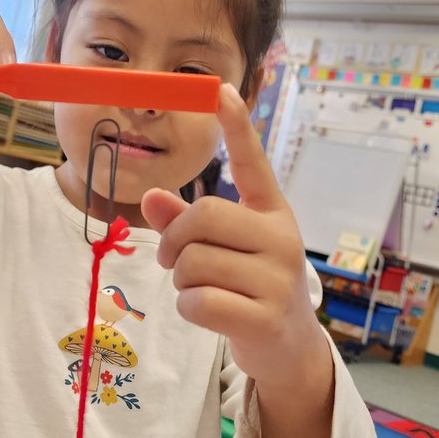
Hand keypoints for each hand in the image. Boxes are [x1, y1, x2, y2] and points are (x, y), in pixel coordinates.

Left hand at [141, 83, 327, 390]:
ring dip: (180, 279)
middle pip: (202, 217)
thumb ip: (185, 222)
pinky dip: (188, 308)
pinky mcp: (264, 317)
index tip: (219, 89)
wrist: (289, 348)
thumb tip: (150, 195)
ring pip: (193, 262)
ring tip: (199, 288)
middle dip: (173, 240)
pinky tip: (206, 312)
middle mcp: (281, 238)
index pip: (252, 162)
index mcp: (272, 213)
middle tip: (169, 258)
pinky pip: (198, 300)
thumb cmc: (251, 287)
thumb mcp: (225, 249)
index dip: (236, 125)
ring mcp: (277, 279)